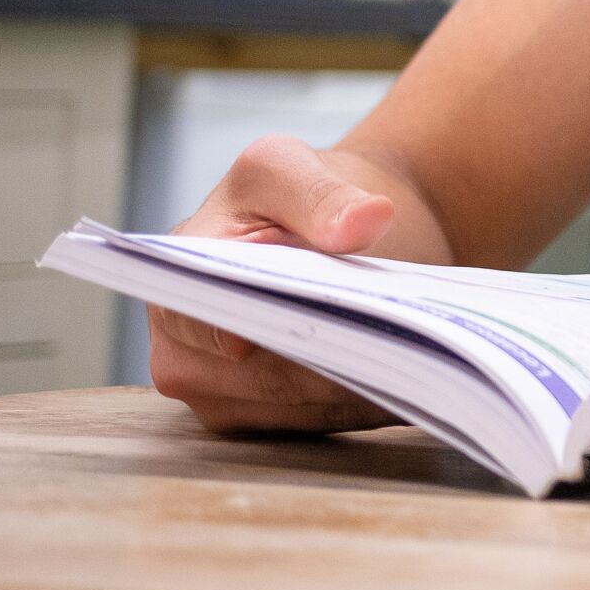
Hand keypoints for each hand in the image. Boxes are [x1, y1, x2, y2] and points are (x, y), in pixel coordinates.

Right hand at [147, 134, 402, 434]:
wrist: (340, 228)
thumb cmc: (305, 195)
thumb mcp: (297, 168)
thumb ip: (320, 194)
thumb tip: (365, 220)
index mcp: (176, 276)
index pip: (202, 317)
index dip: (257, 324)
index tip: (315, 314)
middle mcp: (181, 348)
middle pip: (261, 374)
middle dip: (331, 353)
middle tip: (399, 330)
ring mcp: (220, 392)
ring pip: (298, 406)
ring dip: (358, 381)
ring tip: (414, 347)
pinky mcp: (265, 416)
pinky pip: (323, 422)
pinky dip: (369, 397)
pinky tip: (410, 372)